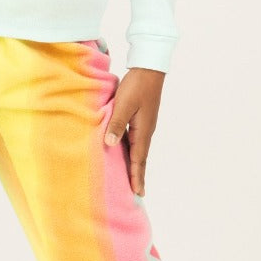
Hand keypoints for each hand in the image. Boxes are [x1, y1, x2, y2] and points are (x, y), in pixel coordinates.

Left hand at [104, 67, 165, 196]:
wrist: (149, 68)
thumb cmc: (136, 86)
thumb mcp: (124, 105)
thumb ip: (117, 124)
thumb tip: (111, 144)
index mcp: (143, 131)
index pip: (139, 159)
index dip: (137, 176)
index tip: (138, 192)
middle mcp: (146, 131)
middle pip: (141, 157)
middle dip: (138, 174)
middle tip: (138, 192)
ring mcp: (144, 125)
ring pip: (138, 149)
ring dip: (135, 163)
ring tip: (131, 177)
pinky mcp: (141, 118)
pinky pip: (135, 140)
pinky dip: (130, 150)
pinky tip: (124, 152)